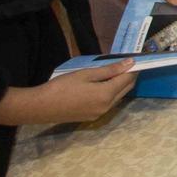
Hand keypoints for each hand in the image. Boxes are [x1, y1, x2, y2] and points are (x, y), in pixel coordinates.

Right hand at [0, 62, 135, 125]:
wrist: (41, 107)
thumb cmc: (62, 86)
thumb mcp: (86, 74)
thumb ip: (110, 70)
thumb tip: (130, 64)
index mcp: (106, 95)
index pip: (128, 80)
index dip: (133, 69)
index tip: (135, 59)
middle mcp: (107, 107)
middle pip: (125, 89)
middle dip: (129, 76)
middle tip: (127, 63)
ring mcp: (100, 114)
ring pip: (118, 97)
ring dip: (120, 85)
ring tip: (116, 71)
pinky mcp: (92, 117)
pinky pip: (108, 103)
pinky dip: (111, 93)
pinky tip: (105, 84)